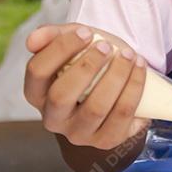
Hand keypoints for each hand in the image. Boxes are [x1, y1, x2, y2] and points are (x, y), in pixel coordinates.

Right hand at [24, 24, 148, 150]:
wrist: (115, 79)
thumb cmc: (87, 59)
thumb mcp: (70, 42)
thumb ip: (50, 36)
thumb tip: (32, 40)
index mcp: (36, 94)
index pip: (37, 72)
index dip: (60, 49)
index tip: (86, 32)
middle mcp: (53, 119)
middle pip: (61, 96)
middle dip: (87, 66)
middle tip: (107, 46)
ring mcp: (79, 133)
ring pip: (96, 108)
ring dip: (116, 76)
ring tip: (129, 55)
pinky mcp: (106, 140)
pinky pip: (122, 115)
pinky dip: (134, 88)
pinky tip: (139, 68)